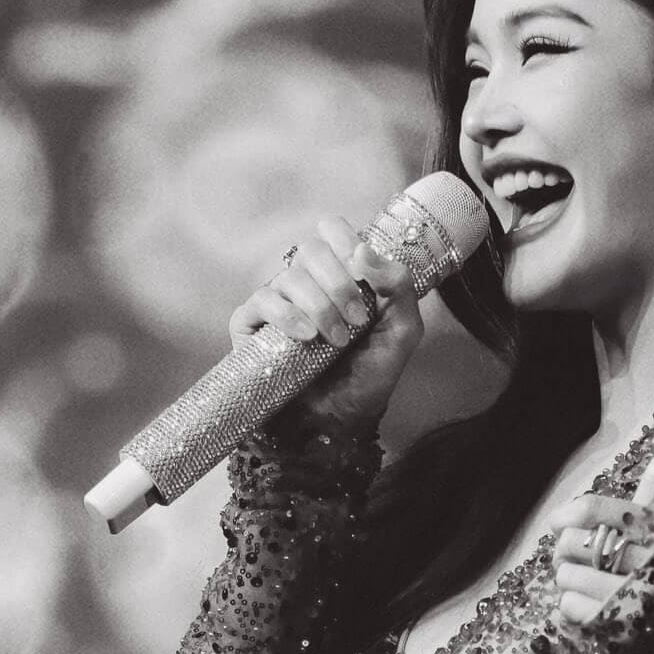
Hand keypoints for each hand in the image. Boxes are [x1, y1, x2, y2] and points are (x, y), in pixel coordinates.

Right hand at [229, 214, 424, 439]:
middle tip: (357, 319)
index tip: (363, 272)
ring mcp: (278, 302)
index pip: (332, 230)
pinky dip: (286, 316)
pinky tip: (305, 337)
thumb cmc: (369, 378)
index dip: (346, 240)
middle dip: (340, 283)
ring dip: (320, 307)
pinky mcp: (251, 325)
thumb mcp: (403, 331)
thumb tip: (363, 249)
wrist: (340, 422)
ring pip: (290, 277)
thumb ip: (398, 285)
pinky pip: (261, 301)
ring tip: (336, 341)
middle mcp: (306, 283)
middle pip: (311, 248)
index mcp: (340, 275)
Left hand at [547, 432, 653, 624]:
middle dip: (568, 554)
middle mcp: (652, 564)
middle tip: (587, 562)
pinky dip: (575, 609)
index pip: (592, 510)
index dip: (571, 515)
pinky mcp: (615, 628)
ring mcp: (633, 599)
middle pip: (570, 544)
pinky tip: (598, 610)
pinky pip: (568, 606)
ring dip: (572, 584)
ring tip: (597, 587)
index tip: (565, 522)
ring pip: (565, 576)